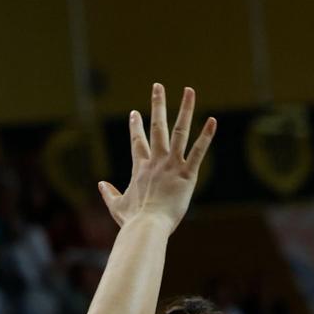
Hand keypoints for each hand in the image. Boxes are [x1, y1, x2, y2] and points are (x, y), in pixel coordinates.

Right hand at [98, 84, 215, 234]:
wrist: (146, 227)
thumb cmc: (132, 221)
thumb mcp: (117, 206)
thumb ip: (109, 193)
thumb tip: (100, 184)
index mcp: (140, 169)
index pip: (138, 142)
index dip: (136, 126)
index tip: (135, 113)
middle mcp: (156, 161)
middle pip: (157, 127)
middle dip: (157, 105)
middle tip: (158, 86)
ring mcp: (172, 165)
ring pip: (179, 131)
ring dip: (185, 109)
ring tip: (189, 90)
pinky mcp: (187, 175)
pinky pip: (198, 151)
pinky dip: (206, 136)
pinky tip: (212, 120)